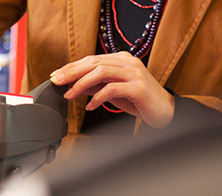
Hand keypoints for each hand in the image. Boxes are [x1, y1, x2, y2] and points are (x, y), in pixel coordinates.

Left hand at [50, 52, 174, 128]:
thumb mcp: (114, 91)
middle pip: (93, 62)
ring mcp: (134, 74)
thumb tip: (74, 85)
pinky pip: (112, 89)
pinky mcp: (138, 88)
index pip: (91, 59)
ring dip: (81, 84)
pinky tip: (90, 106)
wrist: (166, 111)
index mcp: (122, 59)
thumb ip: (97, 86)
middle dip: (71, 72)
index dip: (71, 67)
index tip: (56, 75)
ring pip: (101, 72)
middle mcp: (128, 62)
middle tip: (56, 82)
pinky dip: (97, 98)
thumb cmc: (140, 101)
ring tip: (70, 95)